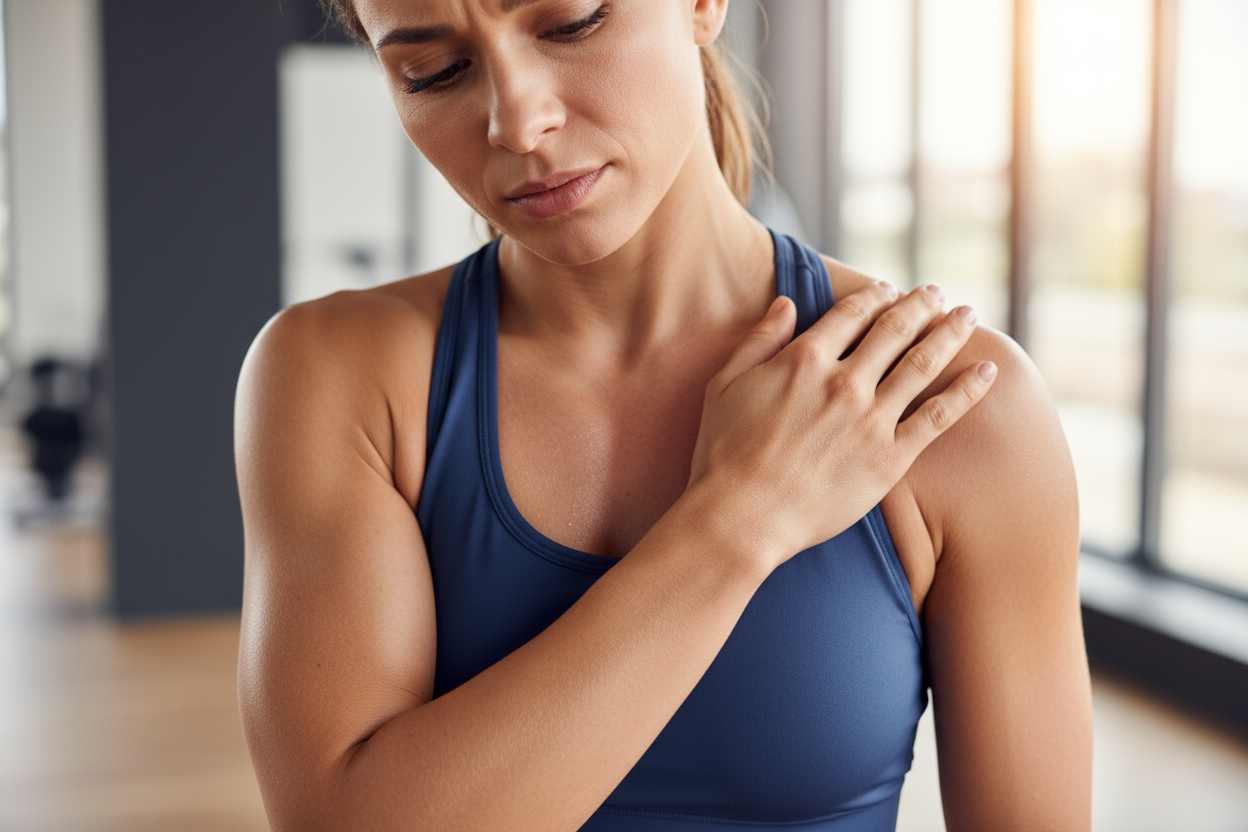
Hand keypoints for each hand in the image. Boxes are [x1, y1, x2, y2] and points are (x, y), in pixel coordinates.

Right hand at [687, 282, 995, 569]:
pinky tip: (987, 372)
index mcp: (804, 360)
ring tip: (967, 317)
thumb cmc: (722, 453)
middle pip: (894, 330)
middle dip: (919, 305)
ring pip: (922, 364)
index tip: (889, 289)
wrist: (741, 515)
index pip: (851, 314)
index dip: (874, 297)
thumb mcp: (726, 384)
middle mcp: (844, 382)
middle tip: (938, 294)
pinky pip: (938, 417)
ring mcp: (870, 420)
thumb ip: (760, 339)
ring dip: (948, 334)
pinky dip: (966, 391)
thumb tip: (787, 304)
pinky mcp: (890, 458)